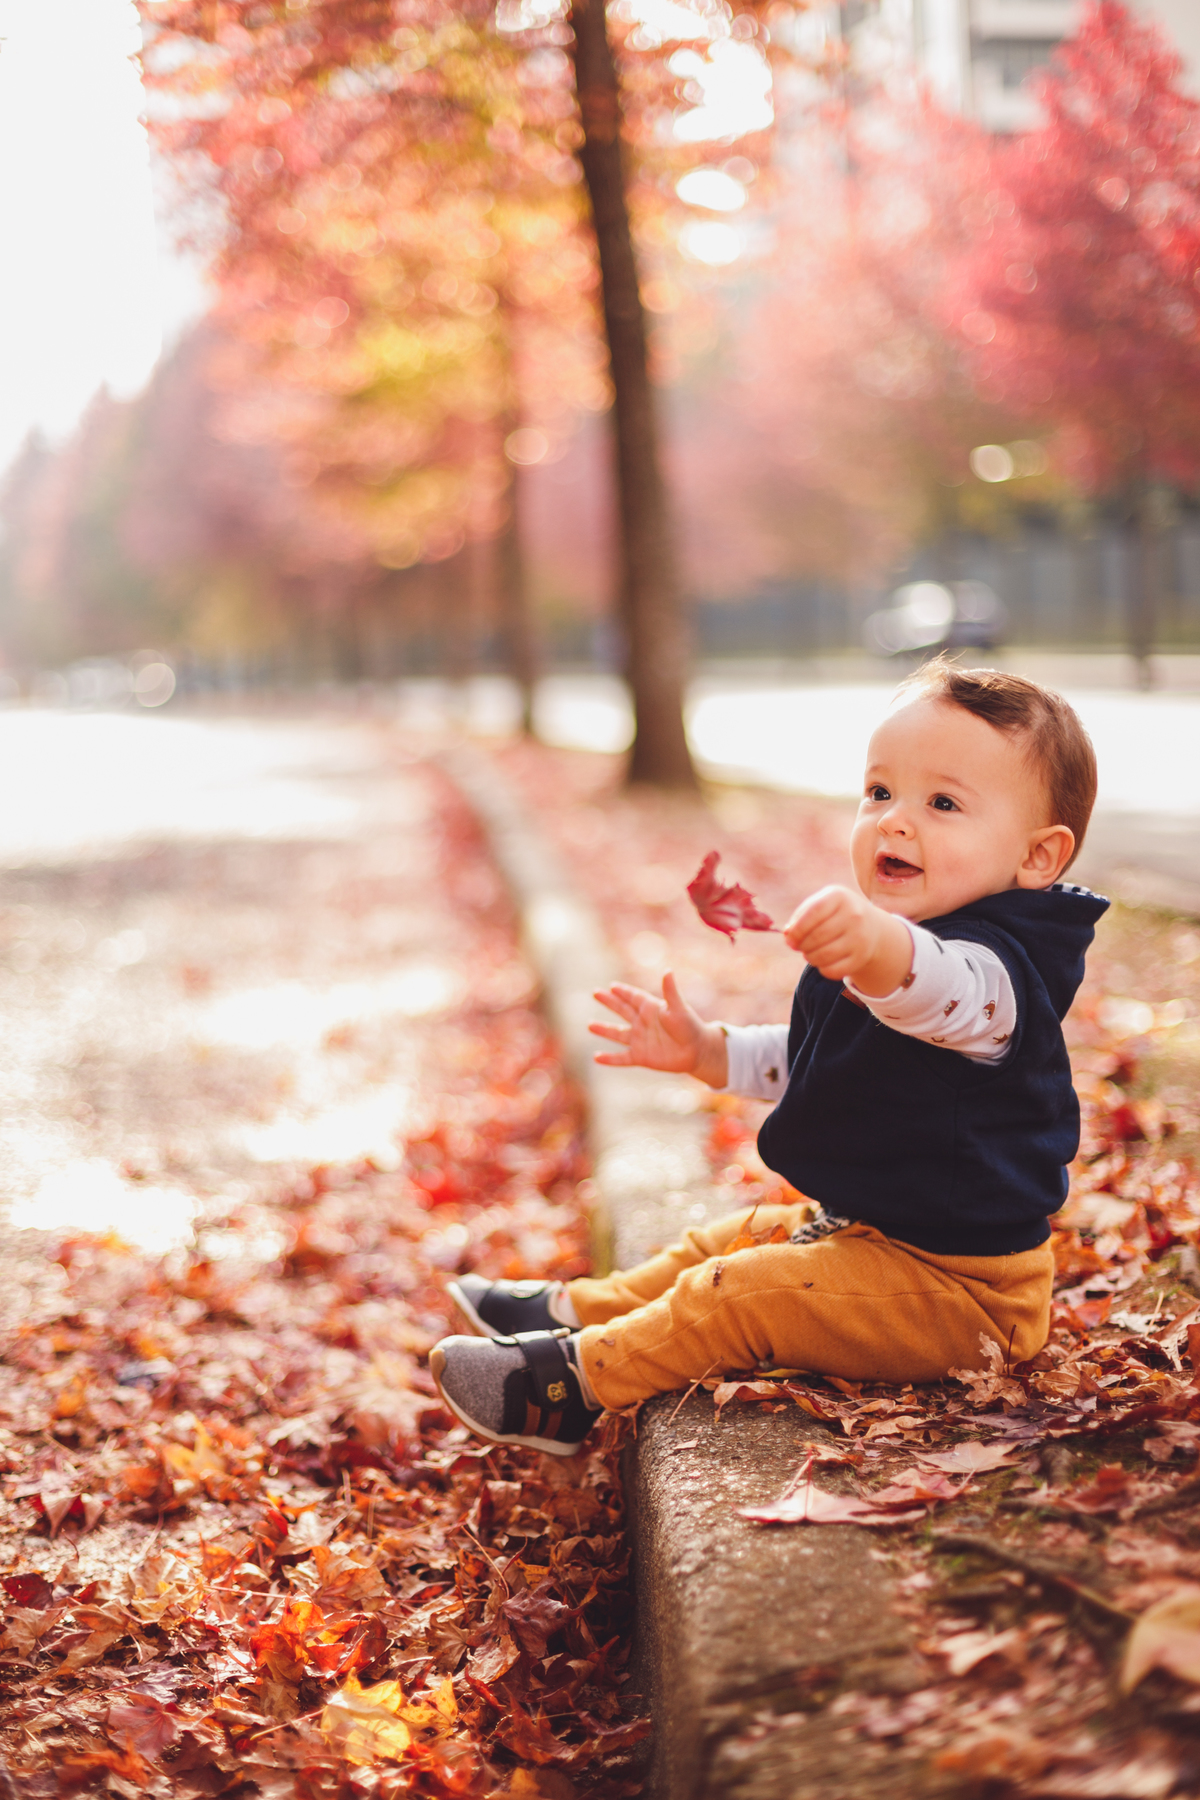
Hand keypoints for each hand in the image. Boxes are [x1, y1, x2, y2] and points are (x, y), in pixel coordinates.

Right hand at [589, 972, 728, 1087]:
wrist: (697, 1052)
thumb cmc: (690, 1027)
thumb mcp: (678, 1008)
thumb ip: (670, 991)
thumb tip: (668, 971)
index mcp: (652, 1009)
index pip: (634, 997)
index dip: (623, 991)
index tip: (612, 985)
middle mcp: (644, 1023)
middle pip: (622, 1010)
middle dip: (609, 1002)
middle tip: (595, 993)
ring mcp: (641, 1040)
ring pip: (618, 1034)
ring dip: (604, 1029)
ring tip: (590, 1025)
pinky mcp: (641, 1057)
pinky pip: (622, 1058)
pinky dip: (610, 1059)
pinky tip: (596, 1058)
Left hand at [782, 885, 911, 995]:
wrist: (870, 926)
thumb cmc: (834, 914)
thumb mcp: (819, 905)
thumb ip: (799, 918)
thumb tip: (788, 937)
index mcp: (839, 897)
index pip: (814, 912)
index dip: (797, 929)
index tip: (789, 939)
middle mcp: (854, 915)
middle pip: (817, 936)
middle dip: (802, 945)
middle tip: (799, 947)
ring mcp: (860, 937)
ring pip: (824, 955)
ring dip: (809, 958)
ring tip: (809, 954)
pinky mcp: (861, 957)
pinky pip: (833, 970)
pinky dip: (822, 969)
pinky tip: (822, 962)